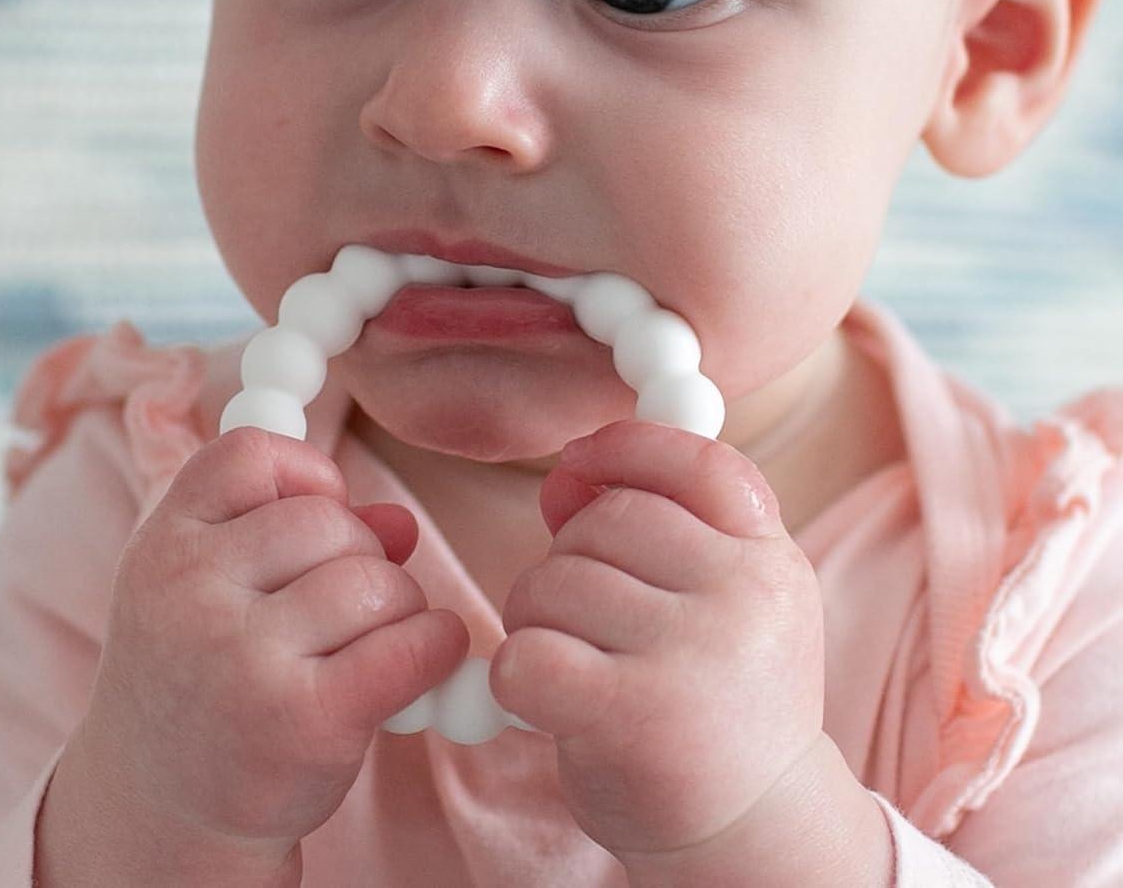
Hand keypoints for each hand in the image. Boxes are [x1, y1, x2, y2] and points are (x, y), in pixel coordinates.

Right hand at [59, 427, 467, 870]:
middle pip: (327, 518)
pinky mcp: (305, 720)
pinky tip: (423, 660)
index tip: (319, 512)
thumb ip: (291, 535)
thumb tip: (401, 521)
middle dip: (360, 553)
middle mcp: (191, 593)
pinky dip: (435, 645)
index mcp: (162, 547)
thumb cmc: (200, 682)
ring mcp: (244, 658)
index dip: (304, 472)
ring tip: (371, 641)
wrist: (162, 814)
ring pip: (375, 579)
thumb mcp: (208, 591)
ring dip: (399, 604)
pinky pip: (409, 645)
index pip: (249, 454)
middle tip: (346, 605)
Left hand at [489, 419, 825, 868]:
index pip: (698, 464)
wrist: (757, 838)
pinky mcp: (635, 718)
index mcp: (770, 561)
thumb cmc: (715, 705)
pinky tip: (544, 700)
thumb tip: (563, 475)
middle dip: (568, 559)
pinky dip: (515, 675)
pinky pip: (528, 655)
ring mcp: (693, 657)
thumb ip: (649, 531)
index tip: (577, 463)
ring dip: (535, 618)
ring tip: (574, 664)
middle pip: (606, 520)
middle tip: (581, 621)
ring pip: (555, 582)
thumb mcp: (714, 604)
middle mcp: (744, 599)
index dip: (626, 448)